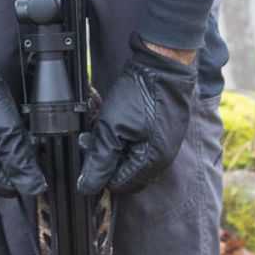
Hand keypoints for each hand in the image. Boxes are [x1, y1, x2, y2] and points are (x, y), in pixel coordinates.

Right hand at [0, 36, 45, 197]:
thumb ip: (22, 164)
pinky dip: (4, 141)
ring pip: (1, 162)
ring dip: (12, 150)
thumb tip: (35, 189)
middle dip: (18, 161)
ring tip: (12, 130)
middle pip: (5, 176)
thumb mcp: (9, 135)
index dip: (24, 175)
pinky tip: (5, 127)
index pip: (9, 189)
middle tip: (21, 139)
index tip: (30, 155)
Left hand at [77, 33, 197, 195]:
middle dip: (109, 158)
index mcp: (149, 164)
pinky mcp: (167, 134)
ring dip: (117, 147)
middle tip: (97, 136)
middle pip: (126, 174)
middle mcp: (161, 160)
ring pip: (133, 159)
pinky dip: (129, 138)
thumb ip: (100, 160)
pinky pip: (143, 146)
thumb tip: (87, 187)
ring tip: (109, 125)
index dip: (99, 169)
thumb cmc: (140, 94)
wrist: (165, 66)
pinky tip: (123, 121)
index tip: (91, 148)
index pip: (116, 185)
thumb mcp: (111, 128)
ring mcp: (166, 147)